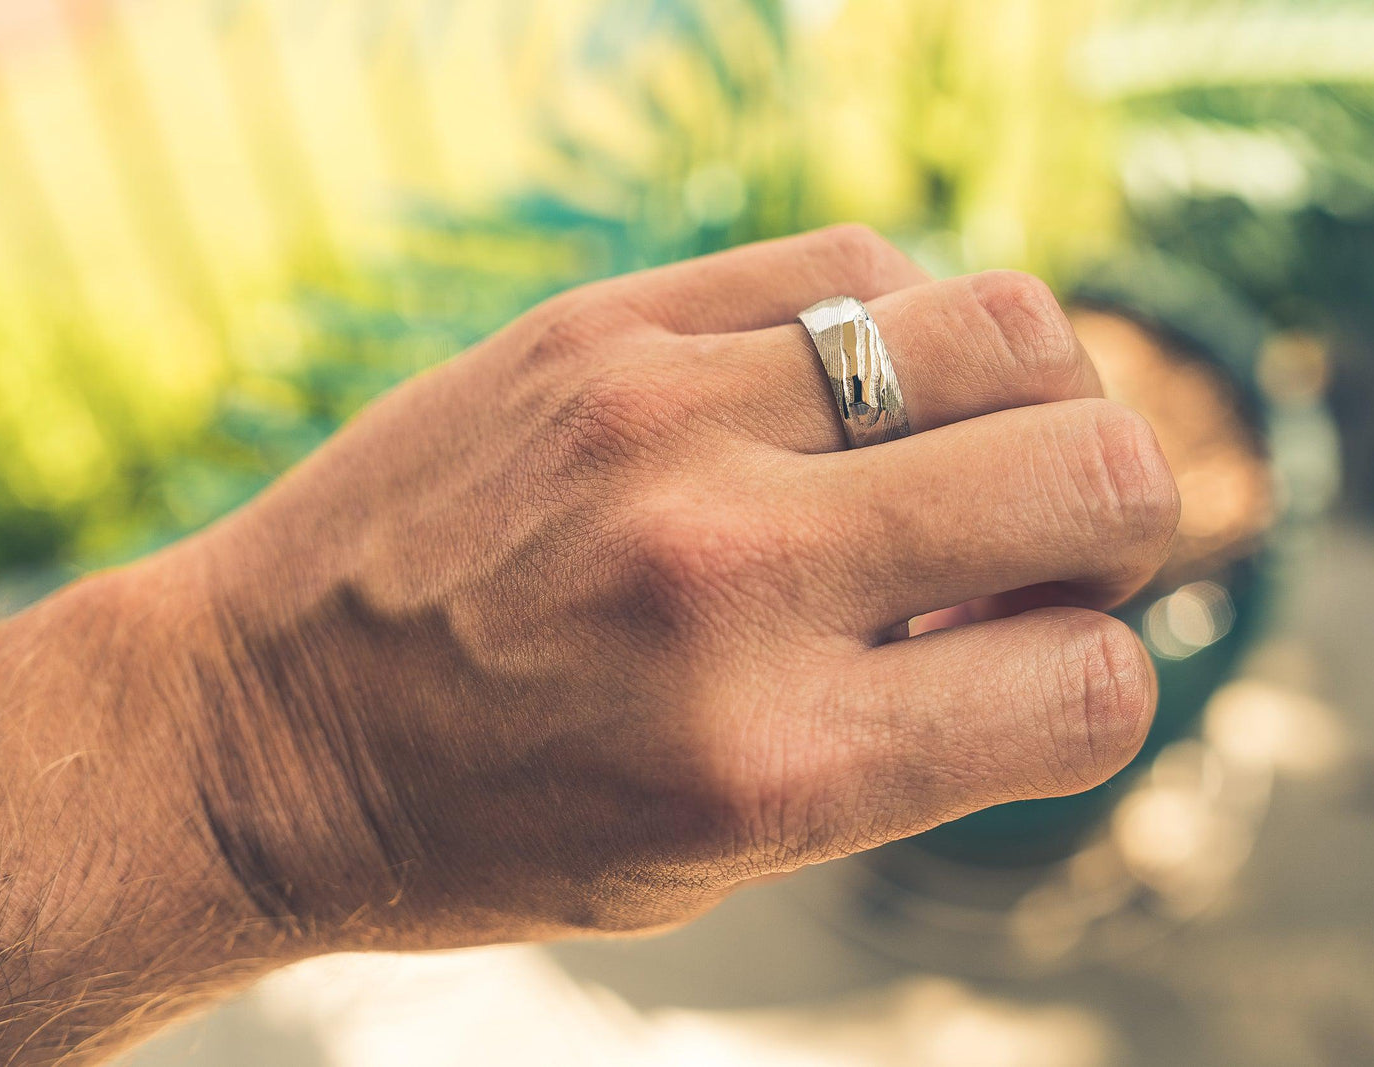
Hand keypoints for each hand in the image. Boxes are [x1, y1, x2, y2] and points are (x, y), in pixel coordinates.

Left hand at [167, 225, 1178, 948]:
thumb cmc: (492, 824)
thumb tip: (1059, 605)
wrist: (260, 729)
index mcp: (778, 766)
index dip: (1094, 680)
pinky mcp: (599, 329)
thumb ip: (908, 744)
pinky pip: (852, 263)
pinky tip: (850, 389)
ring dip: (1030, 403)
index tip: (1032, 669)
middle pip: (1101, 474)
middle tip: (1033, 548)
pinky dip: (900, 327)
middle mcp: (733, 579)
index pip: (1095, 683)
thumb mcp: (719, 859)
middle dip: (1113, 522)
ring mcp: (661, 425)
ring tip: (951, 455)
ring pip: (1007, 330)